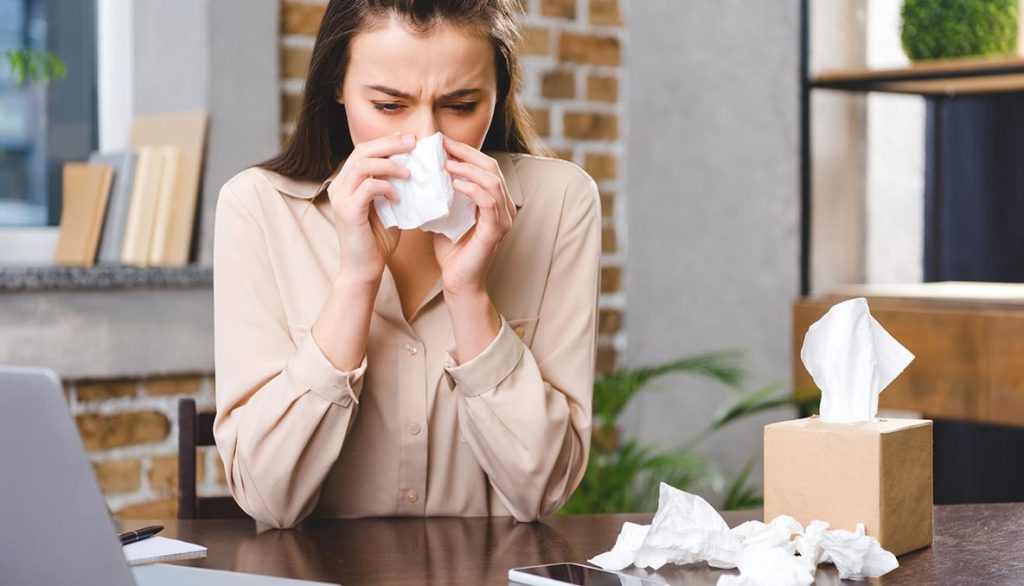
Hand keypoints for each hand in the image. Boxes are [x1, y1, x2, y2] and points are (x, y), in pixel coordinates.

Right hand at [327, 133, 414, 285]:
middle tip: (414, 142)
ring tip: (409, 172)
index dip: (387, 142)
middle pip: (362, 150)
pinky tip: (398, 196)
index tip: (410, 140)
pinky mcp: (347, 211)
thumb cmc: (377, 241)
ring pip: (362, 164)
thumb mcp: (388, 207)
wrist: (364, 270)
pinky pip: (368, 187)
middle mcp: (339, 186)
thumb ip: (394, 188)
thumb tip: (416, 168)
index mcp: (347, 182)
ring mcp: (340, 198)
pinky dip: (386, 187)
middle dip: (390, 144)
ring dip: (389, 164)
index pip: (364, 150)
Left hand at [435, 135, 517, 294]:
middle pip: (491, 168)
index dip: (465, 151)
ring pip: (492, 181)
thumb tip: (425, 171)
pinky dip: (472, 188)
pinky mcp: (496, 230)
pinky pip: (488, 201)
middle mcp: (505, 207)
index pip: (485, 167)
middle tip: (443, 145)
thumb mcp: (446, 214)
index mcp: (495, 201)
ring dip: (468, 168)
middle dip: (466, 153)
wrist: (458, 281)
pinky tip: (454, 183)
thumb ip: (444, 194)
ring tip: (446, 163)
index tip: (442, 142)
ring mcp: (503, 219)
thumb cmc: (452, 251)